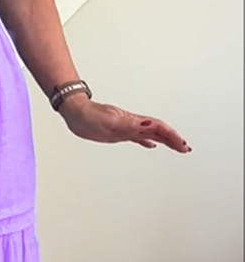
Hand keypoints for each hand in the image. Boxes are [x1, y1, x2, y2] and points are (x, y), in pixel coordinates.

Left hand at [60, 95, 191, 152]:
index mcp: (133, 122)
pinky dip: (147, 141)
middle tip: (186, 148)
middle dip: (173, 140)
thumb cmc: (89, 116)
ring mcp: (126, 128)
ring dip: (165, 140)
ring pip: (151, 134)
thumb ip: (129, 124)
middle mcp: (132, 124)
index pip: (158, 128)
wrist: (75, 112)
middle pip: (158, 131)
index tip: (183, 145)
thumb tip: (149, 125)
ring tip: (177, 146)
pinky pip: (138, 137)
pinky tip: (151, 145)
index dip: (172, 136)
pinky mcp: (119, 132)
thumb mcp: (109, 122)